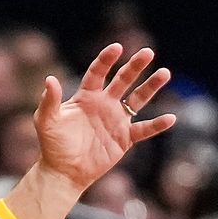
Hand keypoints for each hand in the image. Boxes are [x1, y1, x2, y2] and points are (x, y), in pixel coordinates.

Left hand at [32, 43, 173, 191]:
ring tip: (165, 73)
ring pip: (137, 99)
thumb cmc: (52, 144)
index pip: (98, 72)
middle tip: (148, 52)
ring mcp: (116, 120)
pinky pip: (144, 129)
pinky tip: (171, 117)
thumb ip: (50, 100)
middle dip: (135, 66)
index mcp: (86, 96)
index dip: (106, 59)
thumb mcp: (46, 120)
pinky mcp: (124, 139)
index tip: (117, 47)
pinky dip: (157, 125)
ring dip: (151, 87)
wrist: (64, 171)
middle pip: (122, 80)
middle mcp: (104, 104)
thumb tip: (50, 79)